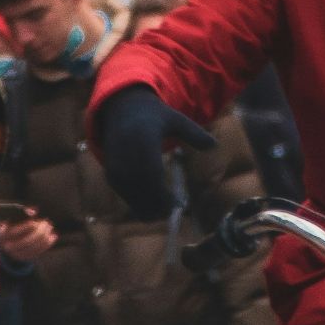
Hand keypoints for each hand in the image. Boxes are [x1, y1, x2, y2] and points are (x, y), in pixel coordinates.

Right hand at [0, 217, 56, 261]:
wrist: (7, 238)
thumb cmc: (12, 223)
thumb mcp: (13, 217)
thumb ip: (21, 212)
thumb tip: (32, 212)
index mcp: (4, 235)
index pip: (16, 232)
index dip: (27, 227)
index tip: (35, 221)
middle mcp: (8, 247)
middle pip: (27, 241)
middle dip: (39, 232)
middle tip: (46, 223)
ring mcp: (16, 254)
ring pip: (34, 247)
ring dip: (44, 237)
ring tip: (50, 228)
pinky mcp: (24, 257)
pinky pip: (38, 252)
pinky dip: (46, 244)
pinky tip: (53, 237)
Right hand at [94, 86, 215, 219]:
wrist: (122, 112)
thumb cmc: (155, 118)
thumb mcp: (176, 119)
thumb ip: (194, 133)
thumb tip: (214, 145)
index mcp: (142, 140)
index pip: (151, 173)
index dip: (163, 194)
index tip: (178, 205)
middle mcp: (125, 155)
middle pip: (141, 189)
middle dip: (156, 205)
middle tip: (173, 212)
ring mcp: (115, 165)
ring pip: (131, 195)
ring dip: (147, 208)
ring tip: (164, 212)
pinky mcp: (110, 174)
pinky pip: (124, 194)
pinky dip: (137, 203)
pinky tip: (152, 208)